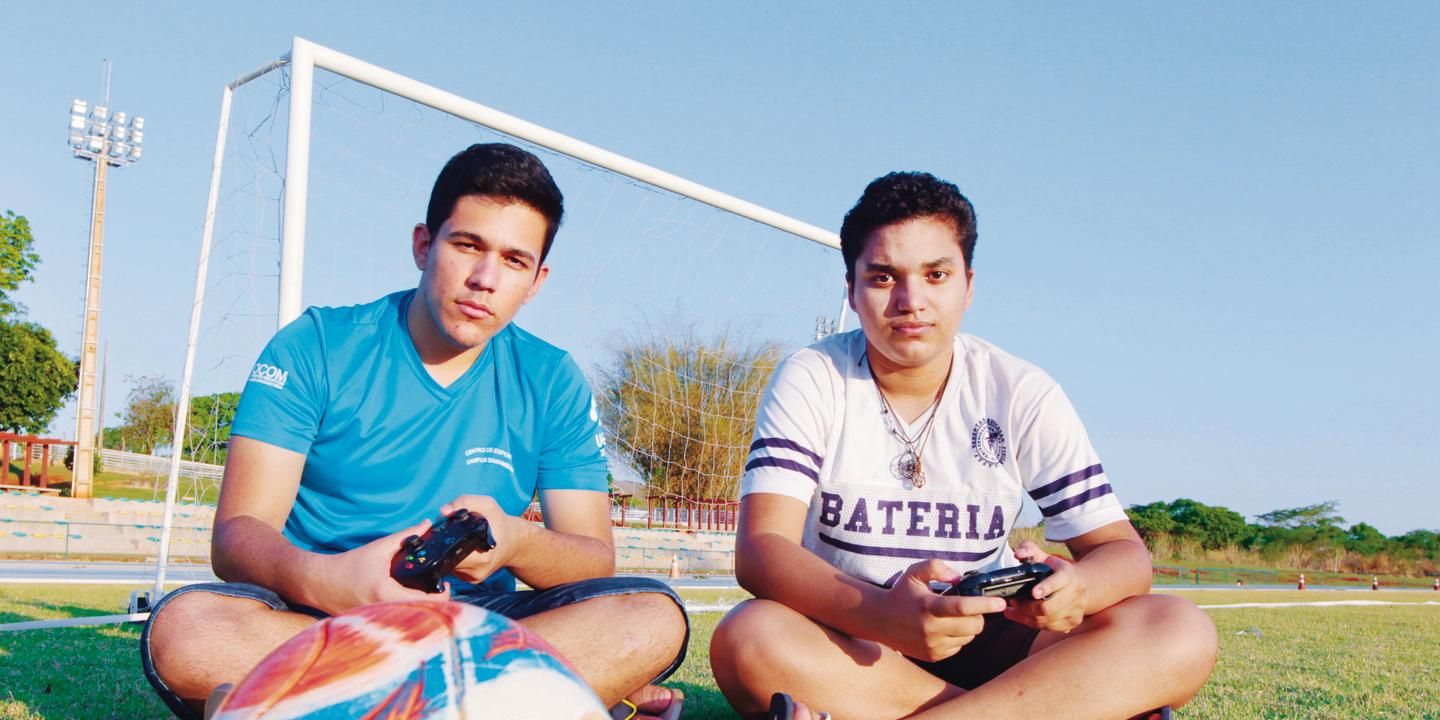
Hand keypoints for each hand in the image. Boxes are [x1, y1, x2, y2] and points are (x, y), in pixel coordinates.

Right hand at [310, 518, 450, 613]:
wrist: (321, 582)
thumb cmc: (349, 565)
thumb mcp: (379, 548)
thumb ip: (405, 536)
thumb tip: (426, 524)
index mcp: (387, 593)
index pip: (426, 602)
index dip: (442, 595)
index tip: (446, 584)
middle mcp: (383, 611)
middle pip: (422, 614)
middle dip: (436, 604)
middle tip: (440, 589)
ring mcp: (379, 621)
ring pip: (411, 620)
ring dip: (424, 610)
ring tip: (429, 595)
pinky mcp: (375, 624)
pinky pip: (399, 622)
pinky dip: (409, 613)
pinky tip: (413, 602)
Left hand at [438, 495, 526, 583]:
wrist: (514, 542)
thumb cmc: (499, 522)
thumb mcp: (486, 505)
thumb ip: (464, 502)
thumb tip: (443, 512)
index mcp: (482, 556)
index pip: (450, 553)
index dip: (441, 542)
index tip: (441, 531)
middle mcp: (477, 571)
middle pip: (446, 561)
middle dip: (442, 546)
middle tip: (446, 533)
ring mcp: (474, 578)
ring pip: (448, 566)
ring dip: (446, 553)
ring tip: (454, 539)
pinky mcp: (472, 580)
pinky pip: (454, 569)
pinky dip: (452, 558)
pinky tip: (459, 548)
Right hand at [873, 559, 1005, 661]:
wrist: (880, 620)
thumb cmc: (901, 593)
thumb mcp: (915, 572)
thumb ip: (936, 567)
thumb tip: (959, 578)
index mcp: (929, 606)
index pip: (963, 607)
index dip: (985, 605)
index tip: (1000, 602)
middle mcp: (931, 629)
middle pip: (973, 626)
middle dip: (979, 616)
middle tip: (971, 607)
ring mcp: (933, 645)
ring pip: (969, 638)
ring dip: (969, 627)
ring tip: (953, 617)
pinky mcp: (933, 656)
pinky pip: (959, 647)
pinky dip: (958, 637)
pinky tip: (944, 628)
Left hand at [1004, 540, 1086, 632]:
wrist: (1079, 585)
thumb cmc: (1055, 570)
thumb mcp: (1044, 556)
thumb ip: (1028, 550)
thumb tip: (1018, 554)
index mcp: (1069, 573)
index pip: (1059, 580)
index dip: (1046, 587)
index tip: (1033, 593)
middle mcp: (1077, 592)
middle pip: (1049, 607)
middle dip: (1027, 607)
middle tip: (1013, 602)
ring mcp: (1077, 609)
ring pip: (1047, 620)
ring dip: (1026, 617)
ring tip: (1013, 610)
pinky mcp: (1074, 622)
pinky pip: (1049, 628)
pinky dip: (1032, 623)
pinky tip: (1022, 617)